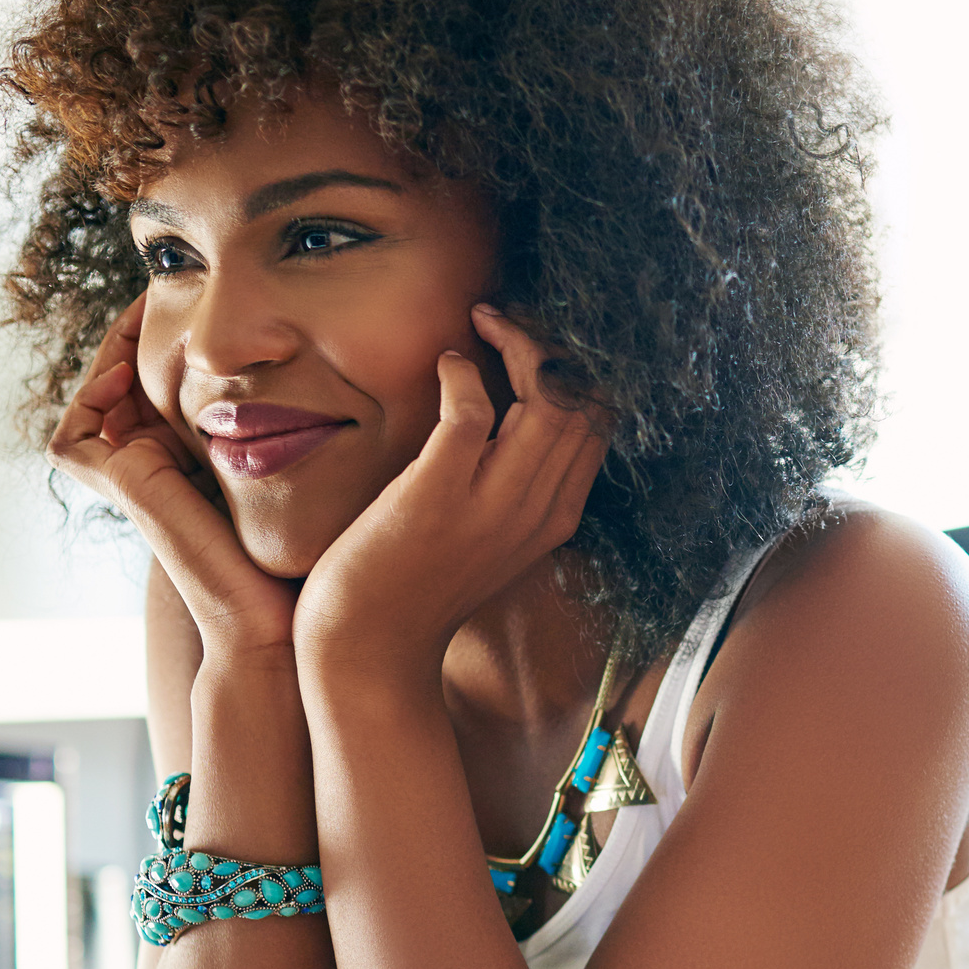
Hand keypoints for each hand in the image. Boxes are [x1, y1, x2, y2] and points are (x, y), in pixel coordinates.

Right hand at [50, 296, 296, 661]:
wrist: (283, 617)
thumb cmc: (310, 552)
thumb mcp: (307, 468)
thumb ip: (298, 425)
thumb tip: (326, 366)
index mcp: (195, 462)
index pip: (163, 387)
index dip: (170, 343)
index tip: (196, 301)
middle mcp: (158, 471)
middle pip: (123, 387)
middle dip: (137, 337)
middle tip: (159, 293)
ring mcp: (134, 482)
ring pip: (95, 404)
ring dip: (112, 355)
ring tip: (142, 314)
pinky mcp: (124, 490)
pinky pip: (74, 438)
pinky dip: (89, 400)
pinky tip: (129, 371)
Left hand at [293, 306, 607, 687]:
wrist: (369, 648)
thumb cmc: (417, 585)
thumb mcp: (488, 536)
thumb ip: (511, 484)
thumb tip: (510, 415)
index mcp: (556, 517)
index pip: (599, 422)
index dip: (575, 369)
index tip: (535, 344)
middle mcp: (536, 510)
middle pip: (583, 401)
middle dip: (551, 342)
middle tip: (506, 320)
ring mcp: (490, 505)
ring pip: (546, 398)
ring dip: (517, 342)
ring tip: (482, 324)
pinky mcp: (436, 495)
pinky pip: (470, 409)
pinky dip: (461, 371)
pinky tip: (446, 363)